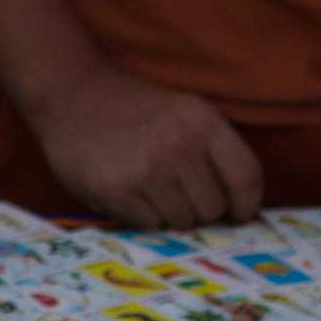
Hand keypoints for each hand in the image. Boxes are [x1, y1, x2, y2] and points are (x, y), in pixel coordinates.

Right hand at [25, 63, 262, 228]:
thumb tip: (237, 210)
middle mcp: (179, 146)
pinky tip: (130, 192)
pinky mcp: (118, 191)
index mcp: (203, 122)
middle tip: (180, 195)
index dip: (247, 204)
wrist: (73, 95)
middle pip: (214, 208)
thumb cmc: (136, 109)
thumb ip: (213, 152)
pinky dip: (143, 216)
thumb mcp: (185, 113)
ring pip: (183, 221)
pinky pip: (150, 225)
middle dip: (201, 209)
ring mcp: (148, 171)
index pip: (246, 177)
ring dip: (171, 214)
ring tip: (152, 189)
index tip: (239, 215)